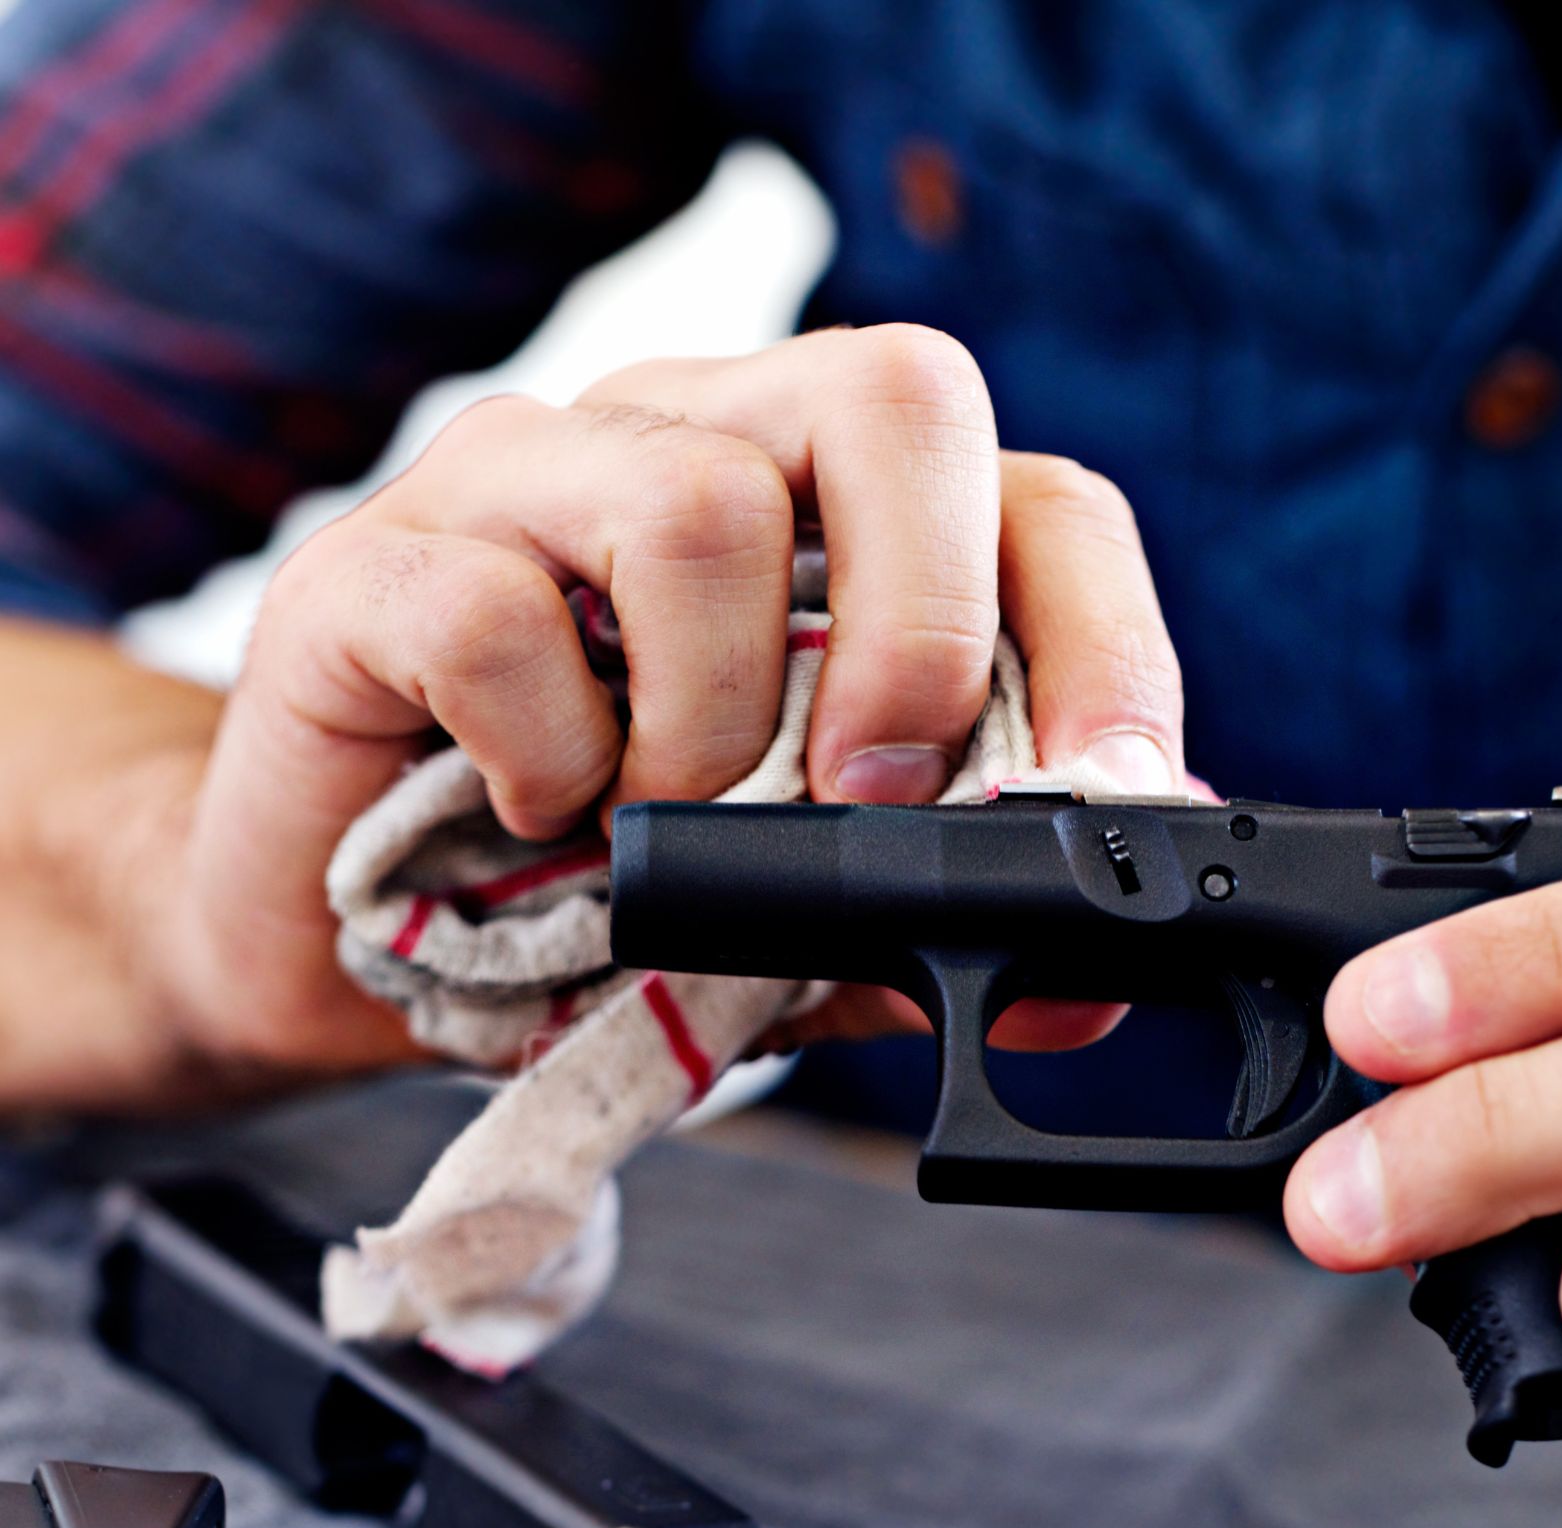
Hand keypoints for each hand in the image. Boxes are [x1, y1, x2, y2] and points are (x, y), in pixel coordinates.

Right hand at [162, 324, 1183, 1077]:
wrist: (336, 947)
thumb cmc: (580, 898)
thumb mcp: (794, 935)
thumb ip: (926, 928)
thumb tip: (1086, 984)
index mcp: (825, 517)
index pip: (1030, 491)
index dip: (1103, 638)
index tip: (1106, 799)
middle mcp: (689, 444)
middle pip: (891, 391)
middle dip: (925, 627)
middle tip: (868, 797)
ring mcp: (524, 482)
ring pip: (697, 505)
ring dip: (710, 732)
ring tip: (654, 829)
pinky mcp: (373, 564)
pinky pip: (498, 617)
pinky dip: (544, 760)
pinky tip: (533, 817)